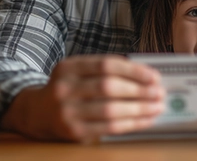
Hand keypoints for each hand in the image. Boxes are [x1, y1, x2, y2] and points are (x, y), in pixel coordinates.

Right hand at [0, 55, 165, 141]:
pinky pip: (108, 128)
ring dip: (139, 109)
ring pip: (110, 110)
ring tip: (158, 106)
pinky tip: (146, 120)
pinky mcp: (73, 132)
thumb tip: (147, 75)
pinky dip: (131, 124)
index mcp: (68, 67)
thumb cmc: (69, 88)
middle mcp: (64, 88)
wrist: (37, 112)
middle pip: (109, 87)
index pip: (106, 65)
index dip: (133, 70)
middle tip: (160, 92)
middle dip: (139, 90)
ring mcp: (67, 112)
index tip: (154, 75)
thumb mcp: (78, 71)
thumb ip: (105, 70)